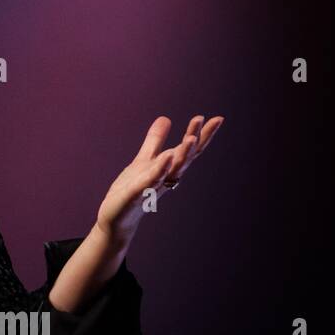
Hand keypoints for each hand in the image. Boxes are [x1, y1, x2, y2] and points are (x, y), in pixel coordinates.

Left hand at [95, 114, 223, 243]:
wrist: (116, 217)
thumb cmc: (132, 189)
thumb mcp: (144, 160)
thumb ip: (154, 141)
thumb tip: (166, 118)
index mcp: (168, 168)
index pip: (189, 150)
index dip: (202, 135)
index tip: (218, 118)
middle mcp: (166, 177)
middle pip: (185, 157)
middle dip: (195, 139)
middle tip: (204, 120)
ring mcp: (153, 186)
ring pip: (172, 170)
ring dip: (182, 154)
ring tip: (191, 138)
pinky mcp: (137, 194)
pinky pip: (151, 180)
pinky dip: (160, 169)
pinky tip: (166, 156)